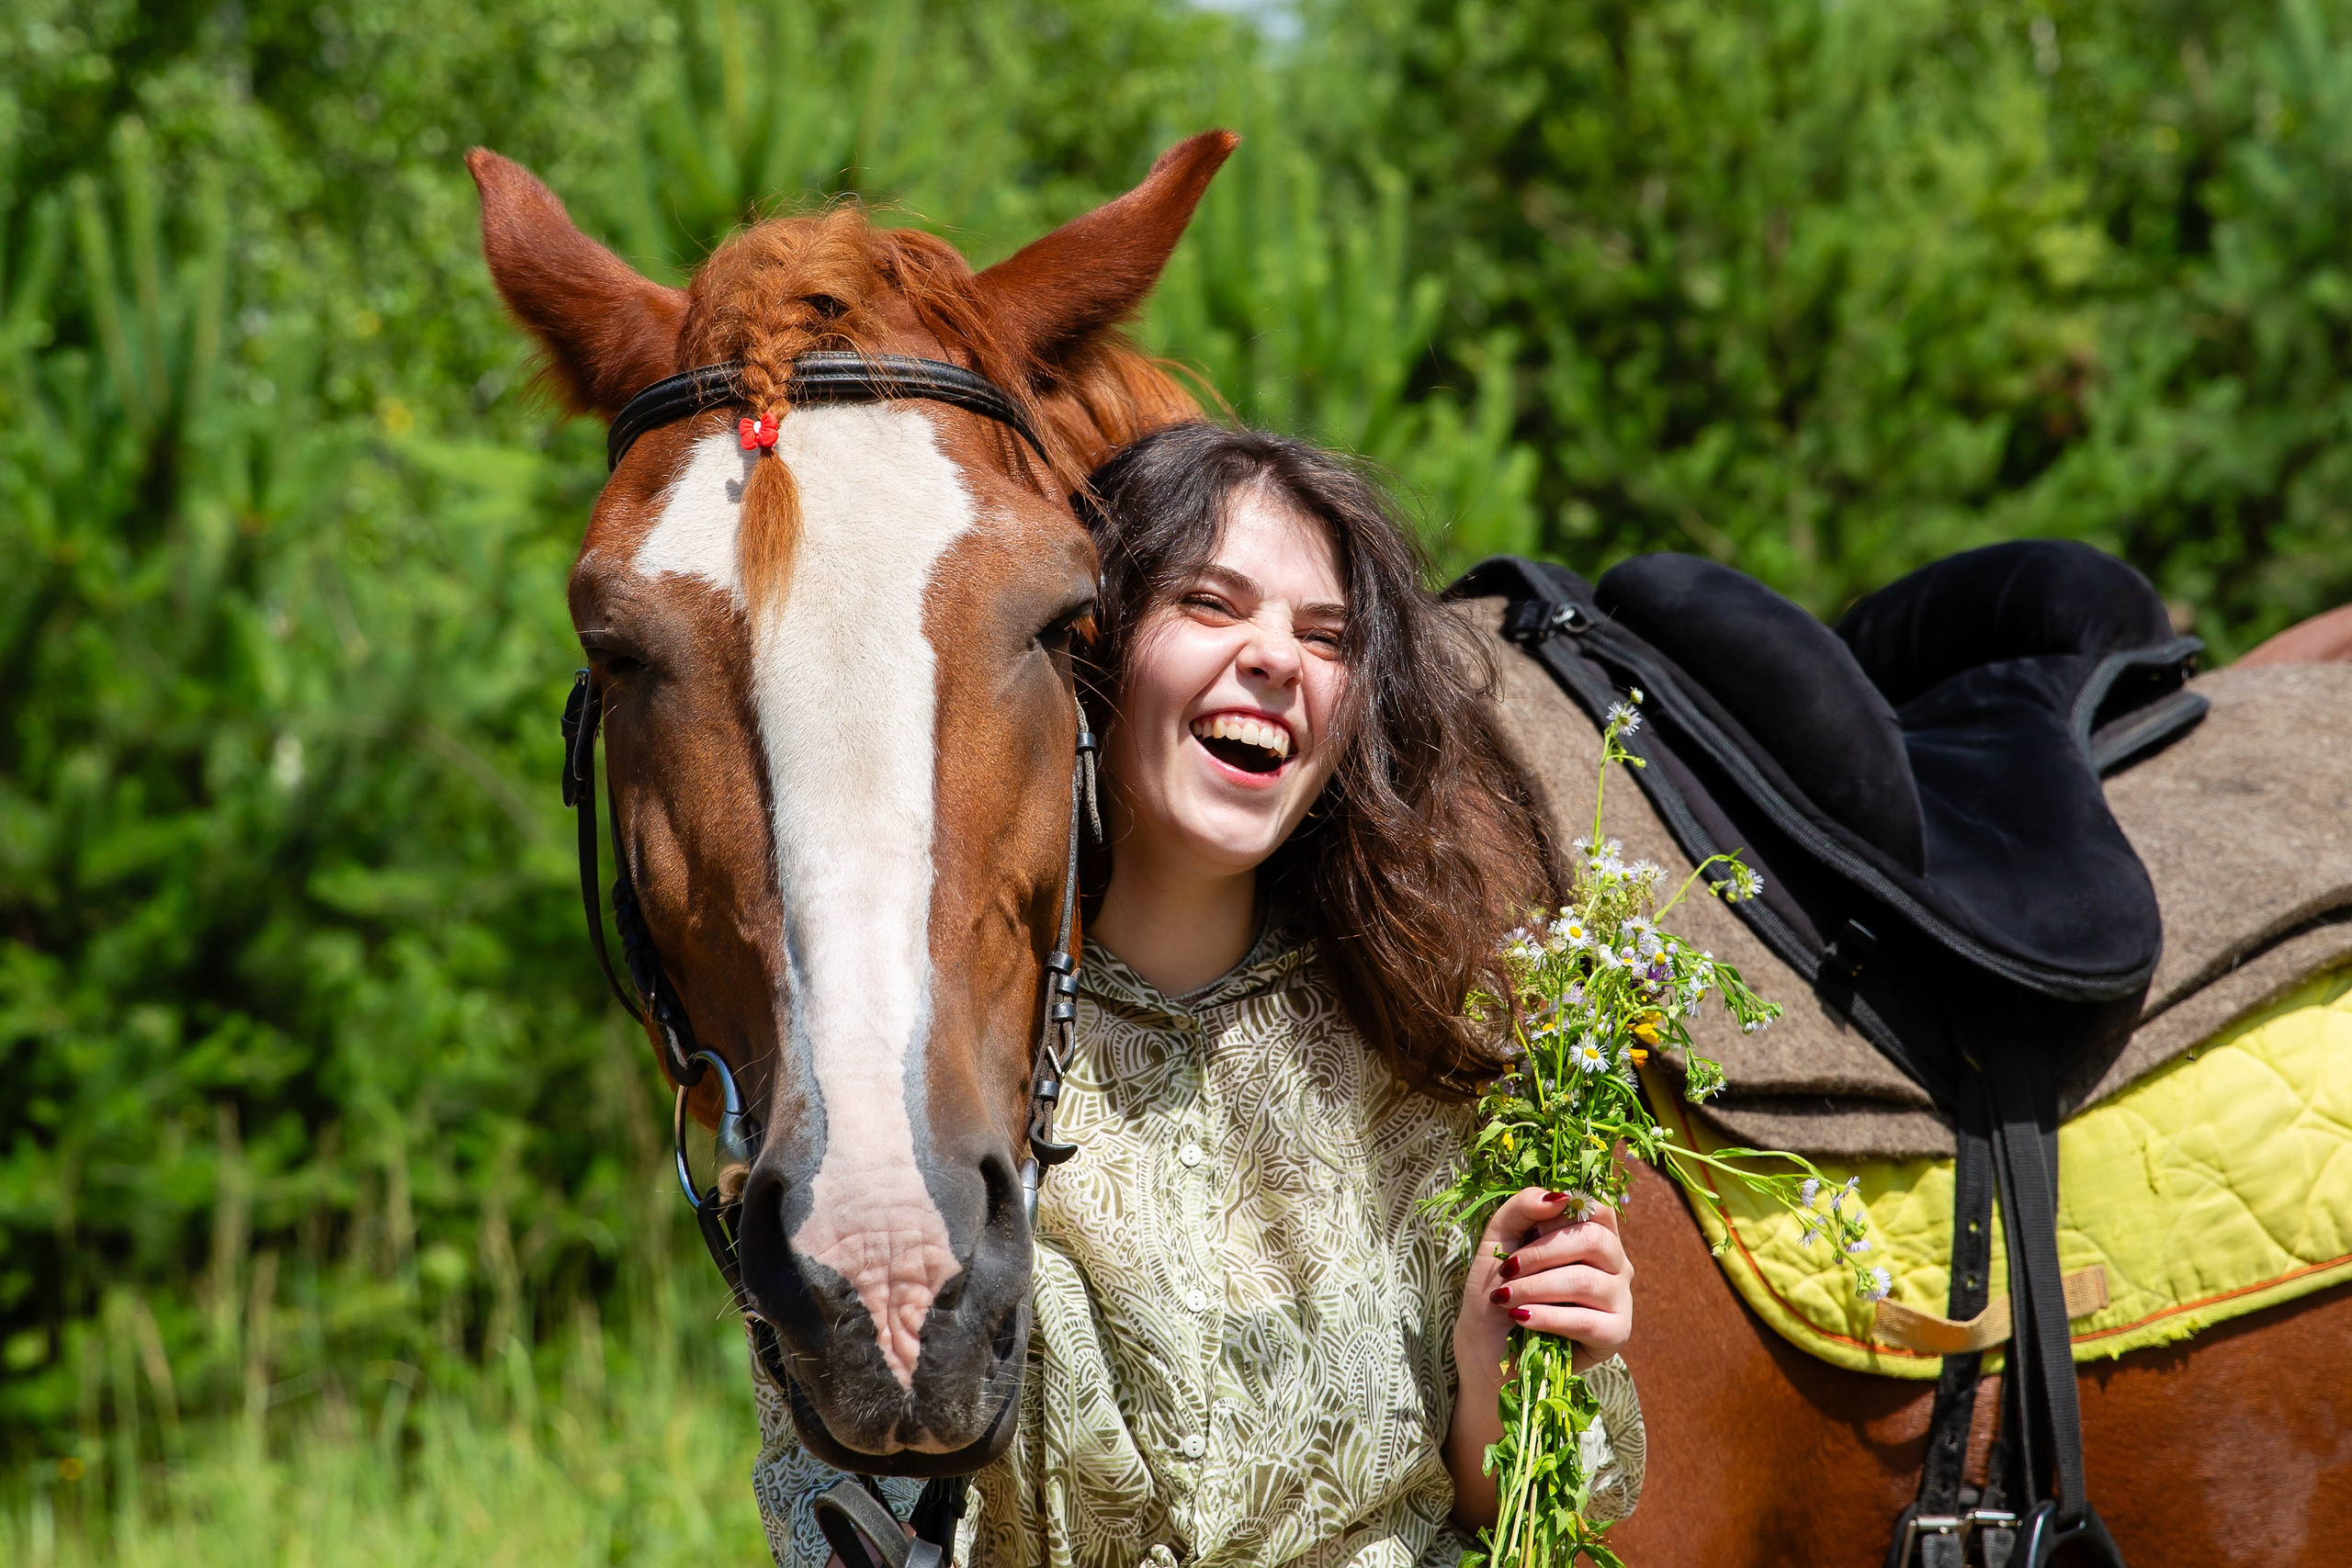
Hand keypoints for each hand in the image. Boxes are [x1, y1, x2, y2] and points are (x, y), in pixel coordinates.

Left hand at [1444, 1187, 1633, 1527]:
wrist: (1487, 1353)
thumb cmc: (1497, 1294)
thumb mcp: (1498, 1242)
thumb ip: (1522, 1208)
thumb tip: (1558, 1196)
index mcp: (1592, 1236)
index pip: (1596, 1207)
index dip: (1561, 1213)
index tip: (1528, 1230)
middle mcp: (1615, 1263)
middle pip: (1594, 1239)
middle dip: (1541, 1253)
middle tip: (1507, 1272)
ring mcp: (1620, 1299)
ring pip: (1586, 1280)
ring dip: (1536, 1288)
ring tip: (1507, 1301)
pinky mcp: (1616, 1335)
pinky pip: (1586, 1319)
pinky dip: (1547, 1317)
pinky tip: (1522, 1320)